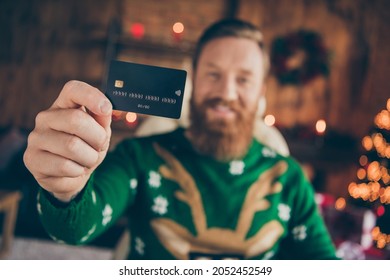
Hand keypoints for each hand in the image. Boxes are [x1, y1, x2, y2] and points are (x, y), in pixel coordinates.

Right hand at [23, 80, 111, 201]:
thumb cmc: (87, 147)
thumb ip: (102, 119)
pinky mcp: (31, 159)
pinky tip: (75, 170)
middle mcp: (45, 117)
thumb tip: (105, 108)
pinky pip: (64, 166)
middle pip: (76, 119)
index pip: (73, 90)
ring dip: (89, 157)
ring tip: (86, 160)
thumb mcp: (100, 131)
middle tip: (98, 147)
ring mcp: (35, 138)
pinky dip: (78, 171)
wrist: (73, 175)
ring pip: (72, 146)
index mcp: (63, 105)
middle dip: (97, 138)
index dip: (91, 96)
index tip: (106, 109)